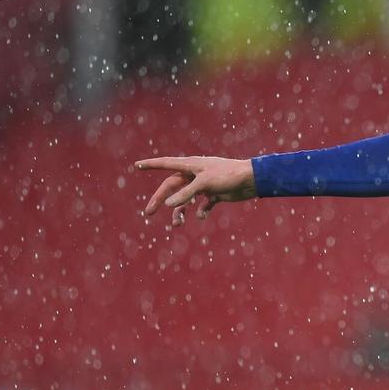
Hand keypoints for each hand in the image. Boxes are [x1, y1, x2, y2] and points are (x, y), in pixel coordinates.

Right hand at [135, 156, 256, 226]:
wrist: (252, 180)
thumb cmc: (227, 176)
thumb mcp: (204, 184)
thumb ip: (185, 194)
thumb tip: (167, 204)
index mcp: (190, 165)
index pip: (166, 164)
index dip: (151, 165)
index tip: (136, 165)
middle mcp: (195, 174)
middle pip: (172, 187)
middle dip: (160, 200)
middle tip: (148, 213)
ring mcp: (204, 185)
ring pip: (186, 200)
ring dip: (180, 212)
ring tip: (177, 225)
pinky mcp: (215, 194)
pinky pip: (203, 205)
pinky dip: (201, 212)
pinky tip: (202, 216)